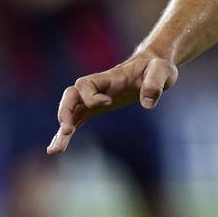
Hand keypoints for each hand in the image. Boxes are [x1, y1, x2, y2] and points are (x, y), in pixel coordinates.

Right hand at [47, 50, 177, 153]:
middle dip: (65, 111)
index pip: (87, 84)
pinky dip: (67, 133)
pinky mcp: (99, 107)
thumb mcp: (163, 71)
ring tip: (54, 150)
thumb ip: (155, 84)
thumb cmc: (158, 67)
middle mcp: (98, 87)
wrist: (154, 66)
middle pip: (71, 95)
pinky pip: (78, 119)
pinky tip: (58, 148)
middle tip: (67, 130)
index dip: (91, 96)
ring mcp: (96, 97)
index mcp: (111, 77)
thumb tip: (148, 103)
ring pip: (71, 110)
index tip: (108, 103)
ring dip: (62, 128)